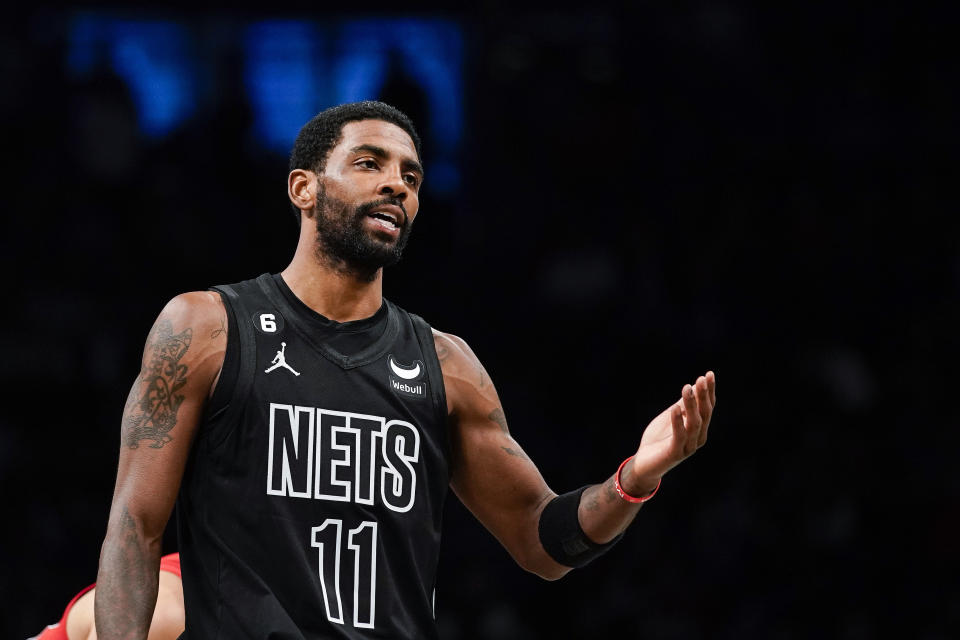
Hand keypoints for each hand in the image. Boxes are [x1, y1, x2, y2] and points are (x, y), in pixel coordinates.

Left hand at [621, 371, 716, 495]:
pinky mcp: (675, 453)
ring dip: (691, 405)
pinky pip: (679, 436)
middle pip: (704, 414)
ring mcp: (688, 447)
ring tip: (686, 388)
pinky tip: (675, 408)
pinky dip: (677, 421)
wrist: (644, 463)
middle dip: (703, 396)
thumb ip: (682, 406)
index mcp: (698, 428)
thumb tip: (693, 387)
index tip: (709, 374)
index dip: (709, 391)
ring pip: (694, 423)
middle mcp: (697, 438)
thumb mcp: (670, 417)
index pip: (707, 407)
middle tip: (701, 379)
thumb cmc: (658, 439)